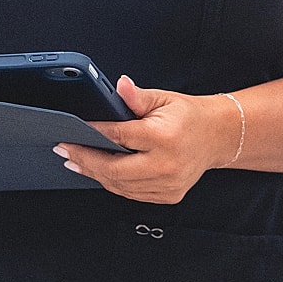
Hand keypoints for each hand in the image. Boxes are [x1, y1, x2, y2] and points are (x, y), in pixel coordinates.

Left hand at [54, 77, 240, 203]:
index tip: (74, 131)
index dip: (93, 133)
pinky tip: (99, 172)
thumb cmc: (189, 117)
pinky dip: (113, 183)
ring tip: (76, 161)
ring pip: (120, 186)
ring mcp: (168, 184)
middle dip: (85, 160)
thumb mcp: (163, 99)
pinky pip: (131, 194)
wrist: (217, 136)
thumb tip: (119, 85)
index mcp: (165, 137)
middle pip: (114, 169)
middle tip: (65, 150)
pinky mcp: (168, 195)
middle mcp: (167, 164)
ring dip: (95, 174)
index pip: (119, 137)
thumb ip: (136, 96)